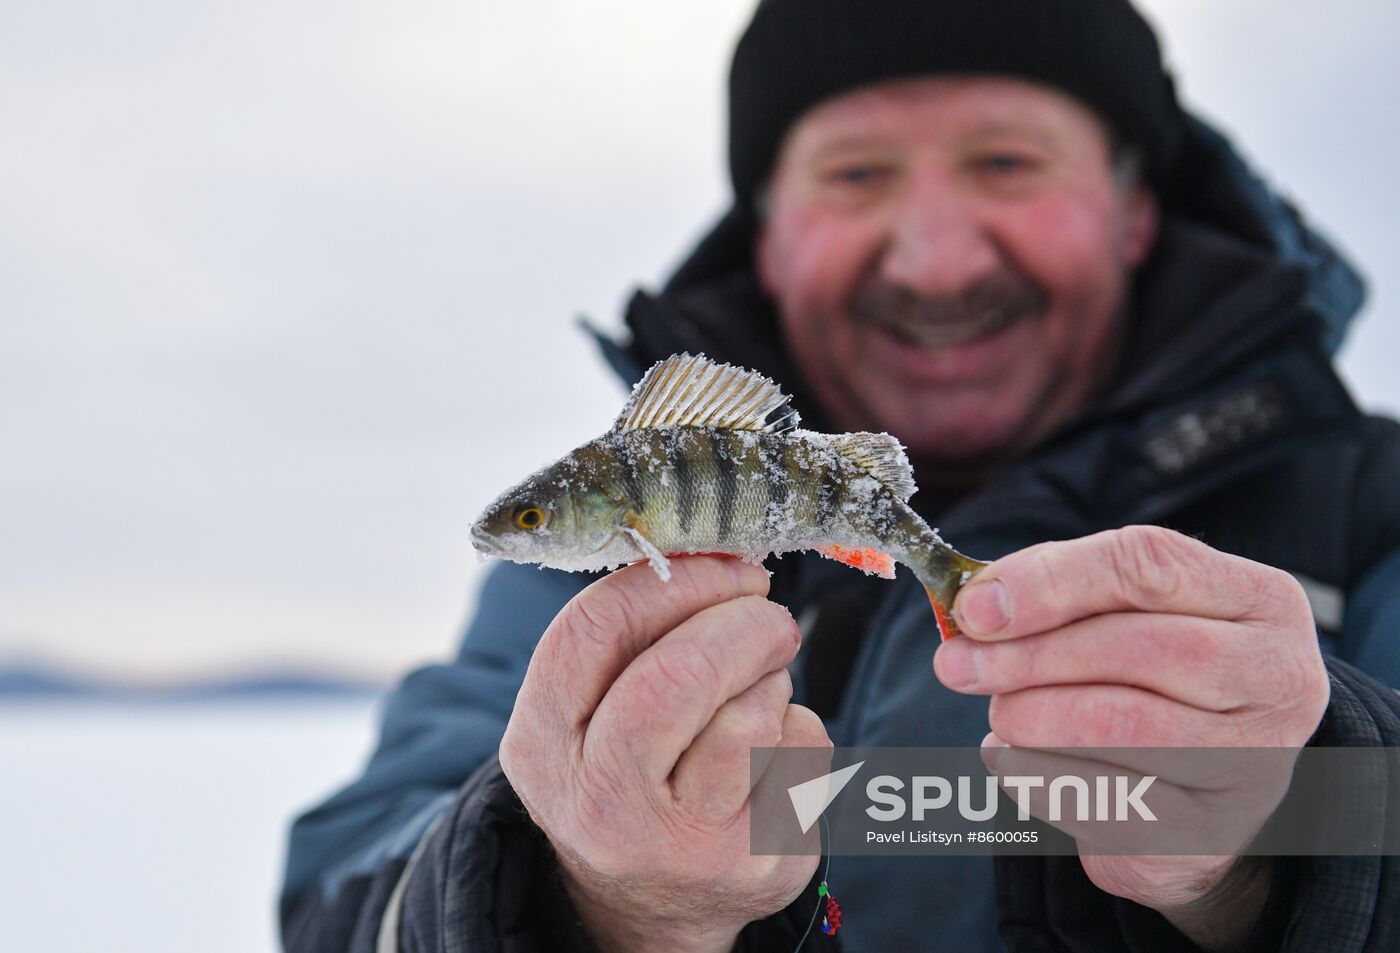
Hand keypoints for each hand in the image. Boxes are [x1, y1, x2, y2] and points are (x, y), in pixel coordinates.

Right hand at [499, 555, 828, 952]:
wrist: (649, 905)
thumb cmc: (625, 771)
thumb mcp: (585, 715)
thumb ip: (628, 639)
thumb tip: (719, 560)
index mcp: (540, 748)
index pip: (594, 630)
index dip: (671, 581)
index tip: (723, 565)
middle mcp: (601, 806)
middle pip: (680, 673)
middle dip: (740, 623)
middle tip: (768, 613)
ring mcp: (682, 846)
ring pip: (753, 713)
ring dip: (771, 680)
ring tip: (753, 697)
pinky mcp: (757, 864)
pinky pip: (803, 750)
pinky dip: (799, 729)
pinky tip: (769, 755)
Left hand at [933, 526, 1328, 949]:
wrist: (1204, 787)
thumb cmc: (1151, 674)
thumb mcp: (1126, 613)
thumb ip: (1058, 591)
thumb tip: (976, 605)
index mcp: (1261, 601)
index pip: (1149, 565)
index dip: (1051, 581)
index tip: (975, 607)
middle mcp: (1278, 677)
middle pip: (1139, 648)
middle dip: (1031, 655)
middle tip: (957, 665)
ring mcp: (1255, 761)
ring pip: (1121, 725)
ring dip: (1031, 716)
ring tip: (997, 712)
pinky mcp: (1210, 833)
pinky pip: (1101, 798)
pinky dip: (1034, 774)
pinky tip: (1012, 758)